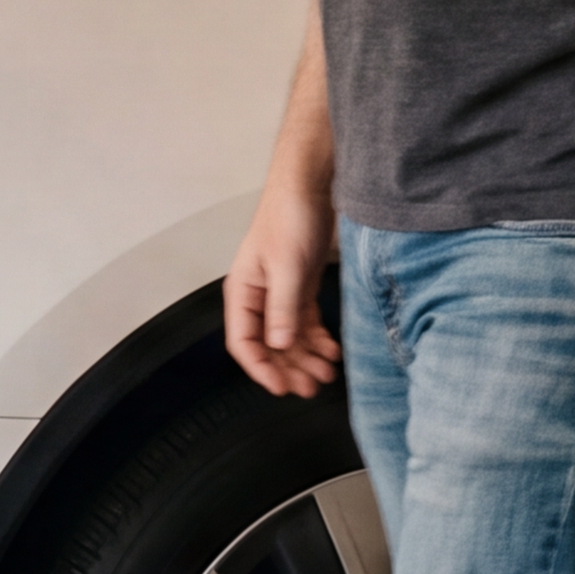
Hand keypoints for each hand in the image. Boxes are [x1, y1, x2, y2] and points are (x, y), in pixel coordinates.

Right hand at [224, 185, 339, 396]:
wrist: (309, 185)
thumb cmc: (289, 216)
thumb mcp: (287, 266)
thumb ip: (283, 308)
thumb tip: (278, 345)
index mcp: (243, 292)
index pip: (243, 343)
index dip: (260, 368)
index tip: (281, 386)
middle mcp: (259, 297)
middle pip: (268, 346)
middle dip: (288, 368)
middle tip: (310, 387)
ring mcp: (280, 294)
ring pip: (289, 338)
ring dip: (305, 358)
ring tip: (326, 373)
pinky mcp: (300, 288)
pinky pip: (305, 323)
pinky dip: (317, 339)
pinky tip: (331, 350)